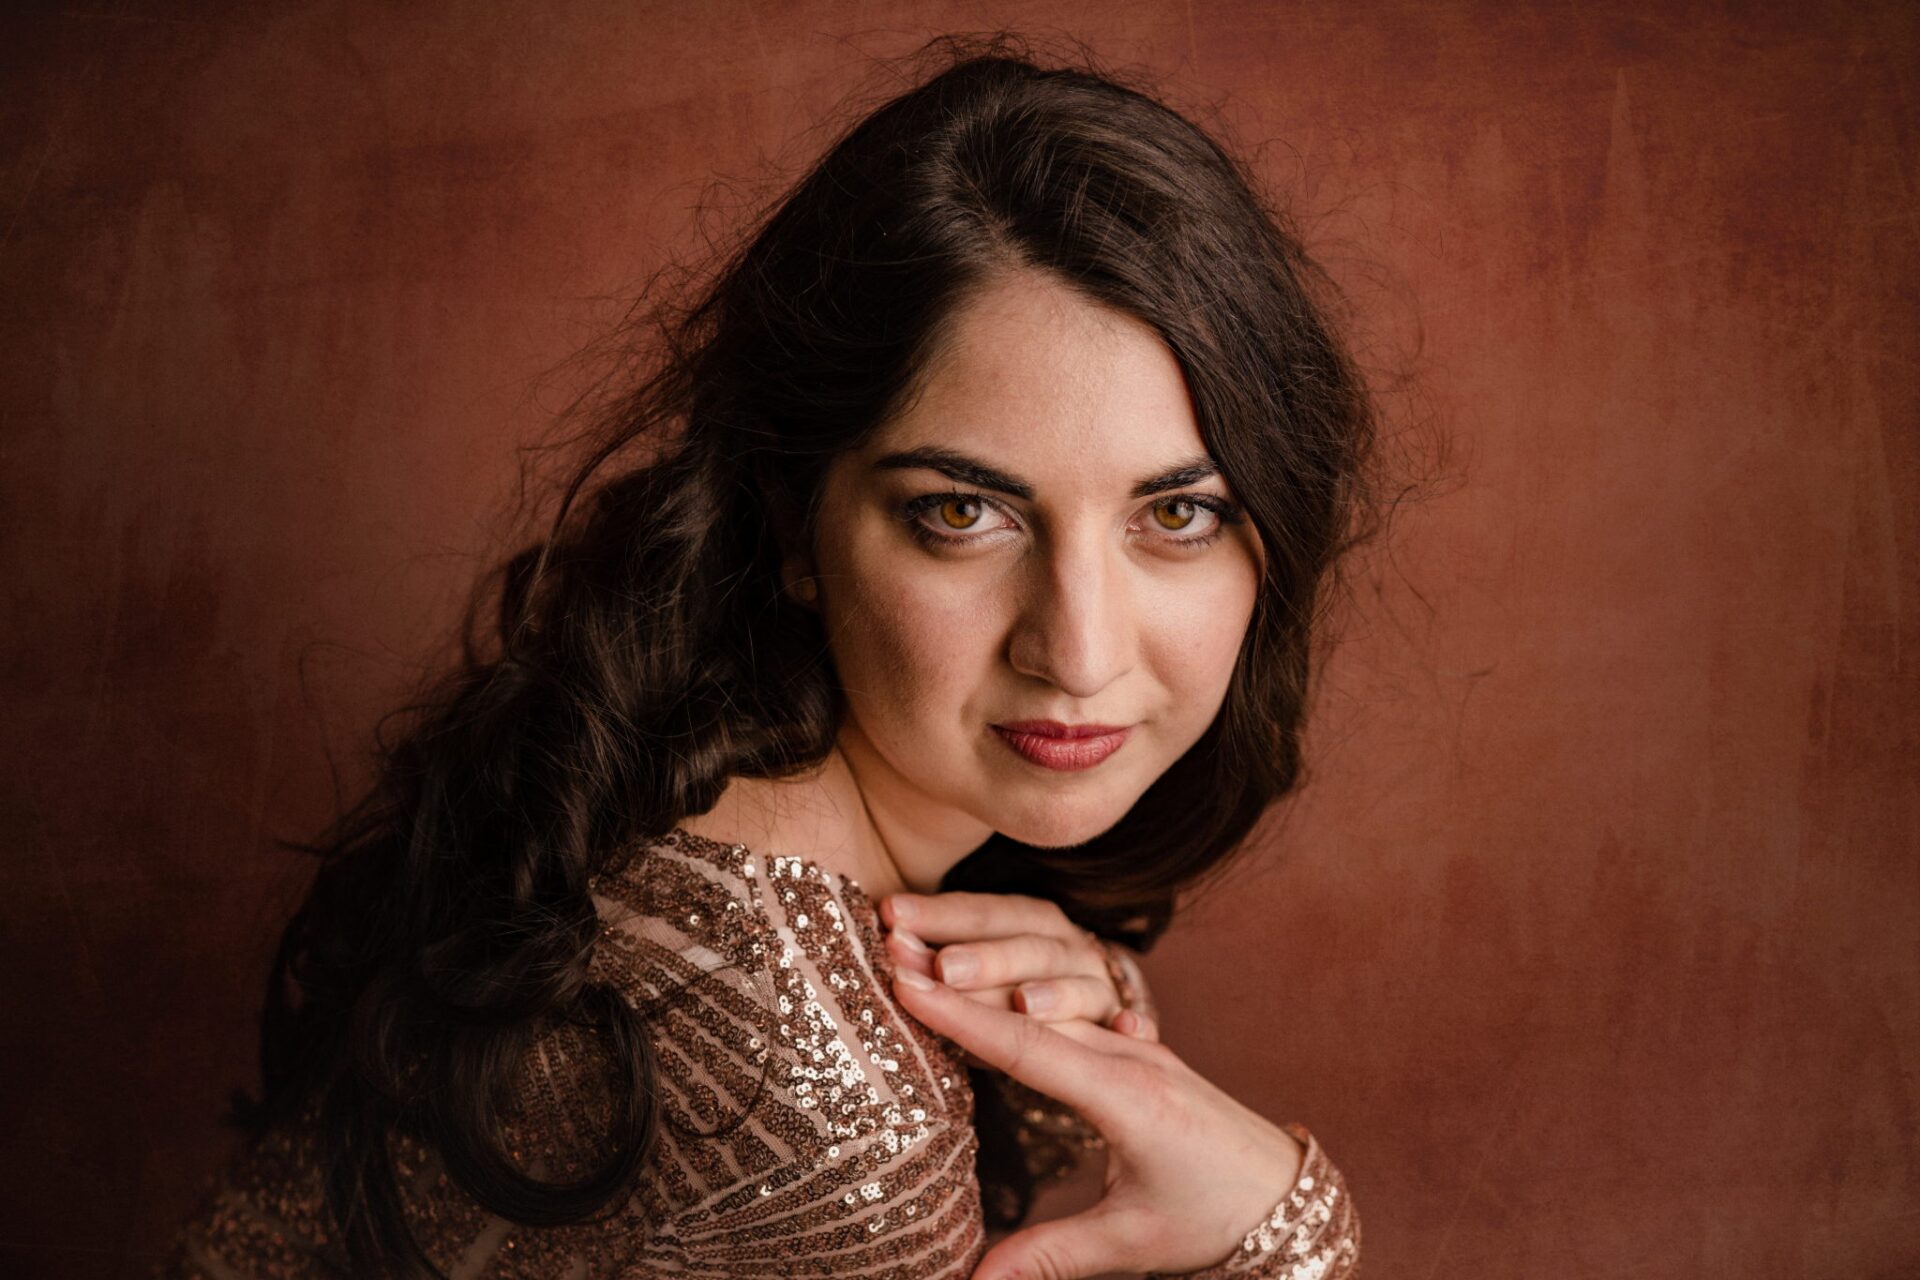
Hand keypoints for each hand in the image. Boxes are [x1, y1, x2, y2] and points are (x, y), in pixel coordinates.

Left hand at [879, 890, 1158, 1040]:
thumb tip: (879, 951)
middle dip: (987, 954)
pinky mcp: (1137, 1022)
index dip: (941, 912)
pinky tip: (1131, 1031)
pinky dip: (1138, 1021)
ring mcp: (1103, 981)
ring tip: (1025, 1005)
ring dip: (1055, 990)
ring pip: (1082, 981)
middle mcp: (1067, 946)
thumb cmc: (1021, 996)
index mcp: (1028, 924)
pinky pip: (1138, 1021)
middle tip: (943, 966)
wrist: (1106, 1020)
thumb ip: (945, 972)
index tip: (890, 915)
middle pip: (1031, 943)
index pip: (983, 911)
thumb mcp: (984, 978)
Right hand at [890, 965, 1304, 1279]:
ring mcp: (1133, 1045)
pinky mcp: (1135, 1048)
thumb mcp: (1131, 1244)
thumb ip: (1049, 1256)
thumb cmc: (1216, 1219)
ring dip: (981, 976)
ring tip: (917, 947)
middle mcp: (1127, 1056)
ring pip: (1047, 997)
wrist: (1288, 1193)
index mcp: (1125, 1096)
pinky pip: (1069, 1010)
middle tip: (888, 943)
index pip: (1026, 1046)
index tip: (905, 981)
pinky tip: (980, 973)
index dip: (961, 1016)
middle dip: (954, 976)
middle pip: (1025, 1006)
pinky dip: (1017, 993)